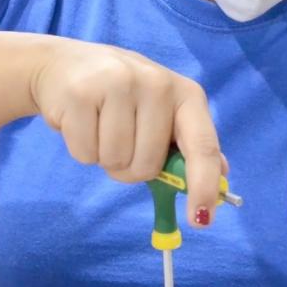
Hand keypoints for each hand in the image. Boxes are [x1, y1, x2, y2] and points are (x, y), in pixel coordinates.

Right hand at [28, 35, 226, 223]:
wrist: (64, 66)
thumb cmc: (123, 97)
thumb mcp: (162, 113)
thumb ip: (189, 145)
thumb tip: (222, 176)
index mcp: (186, 94)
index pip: (203, 146)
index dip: (204, 186)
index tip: (200, 220)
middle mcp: (157, 84)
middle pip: (148, 166)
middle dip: (130, 168)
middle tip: (121, 142)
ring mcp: (118, 84)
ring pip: (115, 162)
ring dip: (105, 158)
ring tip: (100, 127)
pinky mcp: (81, 93)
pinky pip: (85, 154)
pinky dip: (81, 150)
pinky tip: (82, 122)